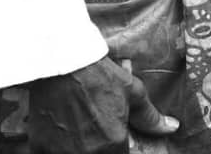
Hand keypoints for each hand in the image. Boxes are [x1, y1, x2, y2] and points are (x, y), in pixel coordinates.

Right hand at [27, 55, 179, 153]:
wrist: (62, 64)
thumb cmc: (101, 76)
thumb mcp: (132, 92)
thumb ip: (150, 117)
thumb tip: (172, 128)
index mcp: (112, 143)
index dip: (121, 149)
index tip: (117, 139)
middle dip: (101, 148)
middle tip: (97, 130)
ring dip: (80, 149)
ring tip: (81, 131)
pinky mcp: (38, 149)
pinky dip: (58, 149)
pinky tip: (63, 134)